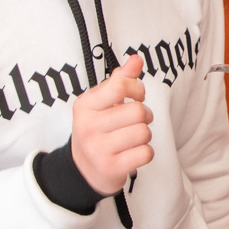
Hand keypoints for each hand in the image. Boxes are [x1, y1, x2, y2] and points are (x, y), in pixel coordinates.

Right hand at [70, 54, 154, 194]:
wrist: (84, 170)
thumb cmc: (98, 130)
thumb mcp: (102, 102)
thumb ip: (120, 79)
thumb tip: (136, 59)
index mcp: (85, 105)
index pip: (120, 86)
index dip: (137, 89)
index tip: (136, 96)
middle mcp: (88, 126)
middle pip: (138, 111)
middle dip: (145, 116)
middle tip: (136, 122)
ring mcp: (98, 149)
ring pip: (143, 132)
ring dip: (144, 135)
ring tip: (132, 138)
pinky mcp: (110, 168)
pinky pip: (145, 153)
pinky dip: (145, 153)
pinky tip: (133, 153)